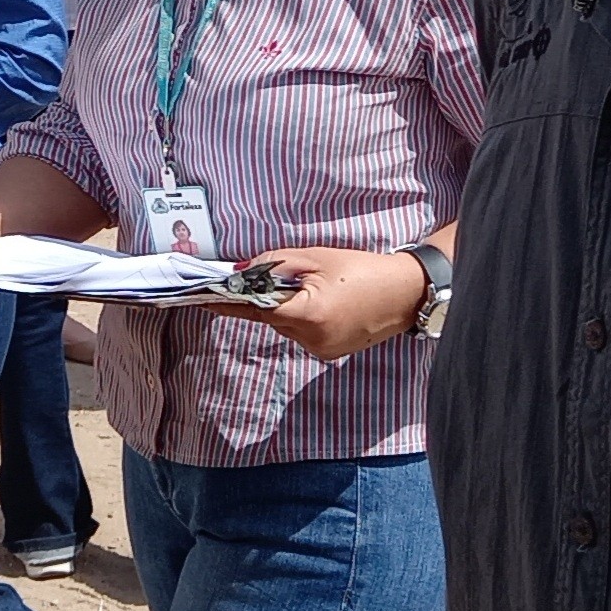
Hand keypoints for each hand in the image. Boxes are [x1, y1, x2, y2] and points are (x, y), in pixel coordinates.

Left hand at [249, 245, 430, 361]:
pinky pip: (301, 334)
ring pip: (285, 327)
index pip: (257, 308)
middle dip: (266, 298)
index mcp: (309, 314)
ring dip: (286, 308)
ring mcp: (321, 350)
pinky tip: (324, 303)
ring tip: (313, 288)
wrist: (404, 293)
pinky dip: (302, 318)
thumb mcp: (317, 258)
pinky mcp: (329, 353)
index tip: (206, 298)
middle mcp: (312, 338)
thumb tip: (241, 271)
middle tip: (273, 277)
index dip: (232, 301)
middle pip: (271, 318)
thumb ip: (275, 264)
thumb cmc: (363, 271)